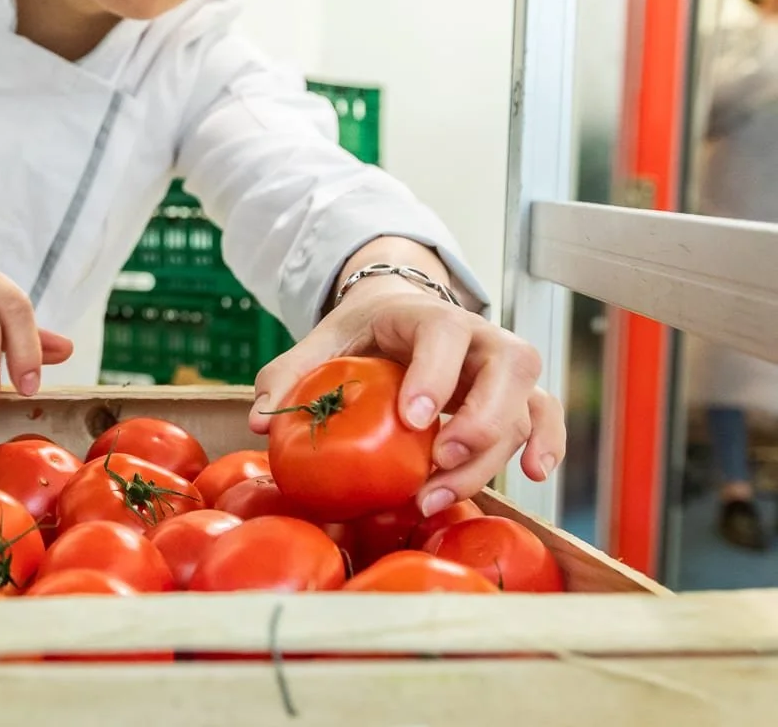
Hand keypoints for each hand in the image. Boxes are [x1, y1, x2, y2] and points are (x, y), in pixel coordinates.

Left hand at [247, 279, 565, 516]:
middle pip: (506, 369)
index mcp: (429, 315)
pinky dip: (547, 445)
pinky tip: (533, 476)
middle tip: (439, 457)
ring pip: (526, 404)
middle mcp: (481, 337)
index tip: (413, 418)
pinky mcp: (520, 397)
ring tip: (441, 492)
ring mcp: (506, 368)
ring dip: (492, 455)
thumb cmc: (363, 332)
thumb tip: (259, 420)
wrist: (402, 313)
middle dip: (480, 419)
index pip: (444, 335)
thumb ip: (291, 374)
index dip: (435, 376)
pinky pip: (546, 418)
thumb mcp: (324, 341)